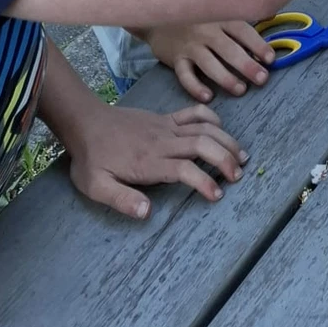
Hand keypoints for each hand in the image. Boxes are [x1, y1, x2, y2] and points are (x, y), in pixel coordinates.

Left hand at [65, 98, 246, 219]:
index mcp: (149, 162)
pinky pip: (194, 113)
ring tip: (241, 156)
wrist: (86, 122)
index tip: (217, 195)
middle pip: (203, 145)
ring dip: (225, 140)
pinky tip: (221, 129)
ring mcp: (167, 126)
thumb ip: (121, 200)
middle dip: (225, 158)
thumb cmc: (91, 159)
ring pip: (204, 128)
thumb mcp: (96, 186)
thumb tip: (148, 213)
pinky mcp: (166, 117)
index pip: (185, 169)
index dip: (204, 181)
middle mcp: (163, 142)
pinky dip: (212, 118)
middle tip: (238, 175)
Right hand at [142, 20, 274, 103]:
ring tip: (241, 90)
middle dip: (247, 65)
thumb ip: (242, 16)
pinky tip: (207, 97)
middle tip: (262, 79)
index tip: (270, 59)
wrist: (159, 15)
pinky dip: (195, 87)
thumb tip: (272, 14)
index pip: (243, 31)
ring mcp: (190, 45)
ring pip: (209, 63)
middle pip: (229, 49)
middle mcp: (207, 30)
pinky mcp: (175, 59)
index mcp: (221, 18)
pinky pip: (184, 75)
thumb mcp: (219, 11)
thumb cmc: (198, 16)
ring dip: (225, 78)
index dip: (258, 45)